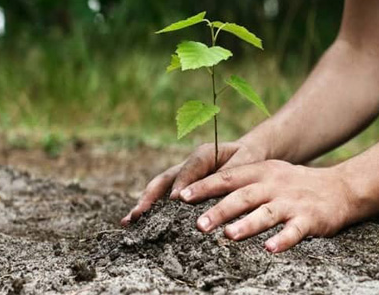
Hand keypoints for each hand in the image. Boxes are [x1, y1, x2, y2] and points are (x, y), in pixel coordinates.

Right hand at [120, 140, 266, 225]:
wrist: (248, 155)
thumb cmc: (249, 158)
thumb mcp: (247, 160)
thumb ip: (235, 170)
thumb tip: (224, 186)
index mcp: (204, 154)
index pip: (190, 168)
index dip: (182, 182)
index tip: (176, 199)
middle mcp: (188, 165)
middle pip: (165, 179)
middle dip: (151, 196)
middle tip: (139, 214)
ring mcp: (181, 177)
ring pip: (159, 189)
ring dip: (144, 204)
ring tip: (128, 221)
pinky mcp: (181, 189)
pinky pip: (163, 198)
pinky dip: (150, 210)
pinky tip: (135, 225)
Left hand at [177, 160, 354, 252]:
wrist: (340, 187)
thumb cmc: (294, 184)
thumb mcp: (268, 173)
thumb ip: (240, 181)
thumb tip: (201, 192)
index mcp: (261, 172)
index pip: (228, 178)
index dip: (204, 186)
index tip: (181, 196)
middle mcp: (274, 185)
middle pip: (243, 196)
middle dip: (220, 210)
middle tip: (198, 224)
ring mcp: (292, 202)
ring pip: (266, 213)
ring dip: (247, 224)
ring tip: (229, 235)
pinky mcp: (310, 219)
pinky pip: (294, 230)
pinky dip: (283, 240)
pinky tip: (270, 249)